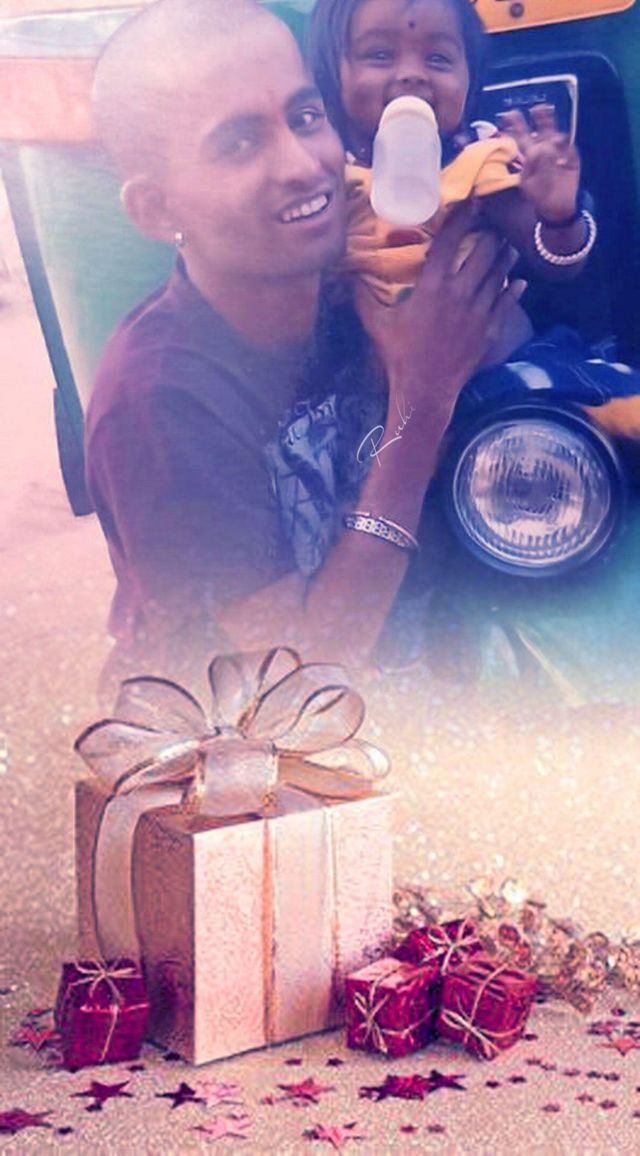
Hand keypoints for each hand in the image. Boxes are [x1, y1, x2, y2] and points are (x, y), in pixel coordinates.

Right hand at [354, 204, 519, 420]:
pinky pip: (507, 302)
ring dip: (505, 257)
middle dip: (490, 235)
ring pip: (499, 274)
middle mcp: (459, 293)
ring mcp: (478, 311)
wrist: (425, 389)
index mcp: (432, 286)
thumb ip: (362, 294)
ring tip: (508, 245)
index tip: (472, 203)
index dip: (463, 218)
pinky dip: (514, 289)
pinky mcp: (489, 329)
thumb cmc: (398, 354)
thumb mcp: (375, 322)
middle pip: (483, 252)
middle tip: (492, 226)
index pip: (450, 242)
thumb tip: (345, 271)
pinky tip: (519, 281)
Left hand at [497, 104, 579, 222]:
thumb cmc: (539, 197)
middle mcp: (544, 150)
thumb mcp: (529, 185)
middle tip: (537, 107)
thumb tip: (543, 147)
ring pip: (556, 134)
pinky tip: (562, 164)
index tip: (507, 116)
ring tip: (550, 124)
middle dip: (539, 117)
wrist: (558, 207)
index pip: (521, 138)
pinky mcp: (572, 158)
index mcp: (529, 157)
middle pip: (541, 129)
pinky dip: (566, 153)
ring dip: (554, 127)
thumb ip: (534, 165)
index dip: (514, 127)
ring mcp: (559, 152)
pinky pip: (570, 151)